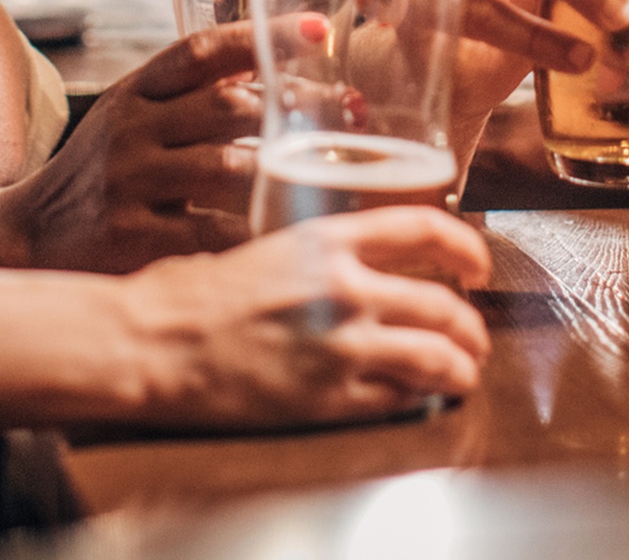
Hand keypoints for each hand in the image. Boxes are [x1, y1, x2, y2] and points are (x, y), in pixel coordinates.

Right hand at [8, 18, 321, 273]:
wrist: (25, 237)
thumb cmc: (98, 173)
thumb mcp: (129, 115)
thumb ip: (188, 90)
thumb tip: (270, 52)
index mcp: (134, 92)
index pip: (202, 50)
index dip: (264, 35)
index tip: (321, 30)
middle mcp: (131, 129)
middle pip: (227, 105)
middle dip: (298, 105)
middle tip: (352, 111)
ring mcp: (130, 183)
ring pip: (227, 168)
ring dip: (290, 170)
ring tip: (338, 172)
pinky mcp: (132, 237)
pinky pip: (212, 233)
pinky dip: (259, 233)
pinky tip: (297, 233)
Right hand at [119, 207, 491, 425]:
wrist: (152, 342)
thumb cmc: (187, 295)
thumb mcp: (265, 249)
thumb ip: (316, 257)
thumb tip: (351, 269)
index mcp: (327, 240)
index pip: (425, 230)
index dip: (465, 248)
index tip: (476, 265)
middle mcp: (346, 288)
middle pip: (443, 302)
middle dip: (470, 324)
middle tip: (472, 336)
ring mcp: (342, 345)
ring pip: (438, 355)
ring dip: (461, 366)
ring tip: (463, 373)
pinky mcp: (329, 397)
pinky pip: (401, 399)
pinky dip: (421, 399)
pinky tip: (422, 400)